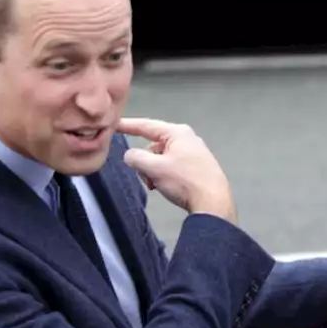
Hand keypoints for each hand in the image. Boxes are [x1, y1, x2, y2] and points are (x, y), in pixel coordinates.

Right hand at [116, 118, 235, 223]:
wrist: (213, 203)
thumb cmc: (184, 181)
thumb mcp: (154, 168)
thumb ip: (135, 157)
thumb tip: (130, 156)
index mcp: (177, 133)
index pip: (146, 126)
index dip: (127, 126)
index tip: (113, 125)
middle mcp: (187, 139)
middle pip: (153, 146)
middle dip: (145, 162)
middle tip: (146, 177)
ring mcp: (194, 153)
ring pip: (162, 159)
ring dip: (154, 172)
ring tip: (158, 185)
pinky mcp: (198, 167)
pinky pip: (173, 167)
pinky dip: (164, 176)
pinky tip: (167, 188)